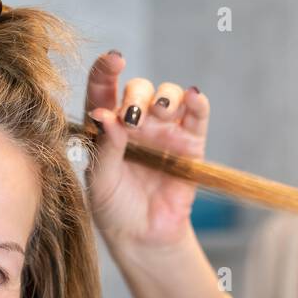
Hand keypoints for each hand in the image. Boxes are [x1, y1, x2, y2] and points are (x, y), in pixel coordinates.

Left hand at [83, 51, 209, 253]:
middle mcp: (136, 122)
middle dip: (136, 96)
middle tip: (133, 119)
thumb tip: (105, 115)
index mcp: (107, 126)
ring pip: (168, 95)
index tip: (112, 61)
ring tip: (158, 113)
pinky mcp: (190, 143)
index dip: (106, 70)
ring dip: (164, 97)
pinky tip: (193, 98)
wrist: (142, 236)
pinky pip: (197, 114)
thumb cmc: (114, 208)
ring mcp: (164, 131)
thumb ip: (104, 148)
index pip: (103, 89)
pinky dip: (197, 102)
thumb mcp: (100, 180)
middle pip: (139, 89)